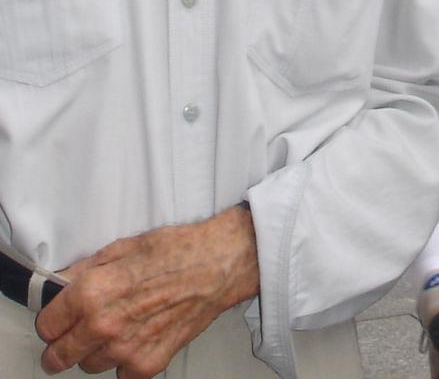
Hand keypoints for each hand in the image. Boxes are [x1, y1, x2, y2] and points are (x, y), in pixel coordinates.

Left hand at [35, 205, 258, 377]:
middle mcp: (104, 326)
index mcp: (92, 293)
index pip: (46, 325)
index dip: (53, 318)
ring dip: (97, 351)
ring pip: (89, 366)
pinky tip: (140, 336)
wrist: (218, 264)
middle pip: (58, 357)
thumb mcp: (124, 247)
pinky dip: (127, 360)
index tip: (60, 317)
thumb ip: (85, 270)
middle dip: (62, 345)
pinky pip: (121, 374)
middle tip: (77, 333)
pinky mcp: (148, 364)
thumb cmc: (177, 250)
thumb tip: (61, 284)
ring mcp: (125, 350)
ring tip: (120, 327)